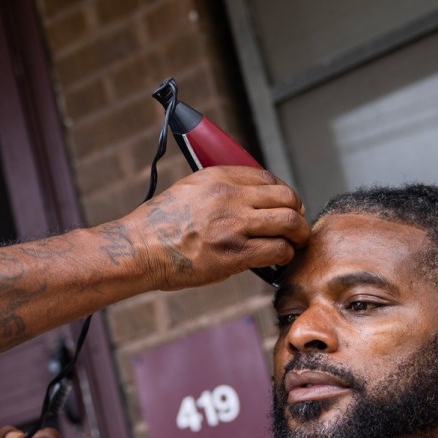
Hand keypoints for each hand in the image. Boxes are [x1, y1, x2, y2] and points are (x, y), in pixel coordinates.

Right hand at [125, 165, 308, 290]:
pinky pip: (277, 250)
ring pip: (289, 223)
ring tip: (295, 243)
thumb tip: (251, 202)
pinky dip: (284, 255)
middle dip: (298, 212)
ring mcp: (233, 225)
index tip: (285, 204)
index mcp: (218, 178)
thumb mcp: (189, 190)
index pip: (267, 177)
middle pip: (286, 197)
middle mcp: (229, 197)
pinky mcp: (234, 254)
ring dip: (298, 235)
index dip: (283, 193)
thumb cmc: (158, 225)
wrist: (139, 249)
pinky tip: (278, 260)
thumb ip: (220, 191)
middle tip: (296, 226)